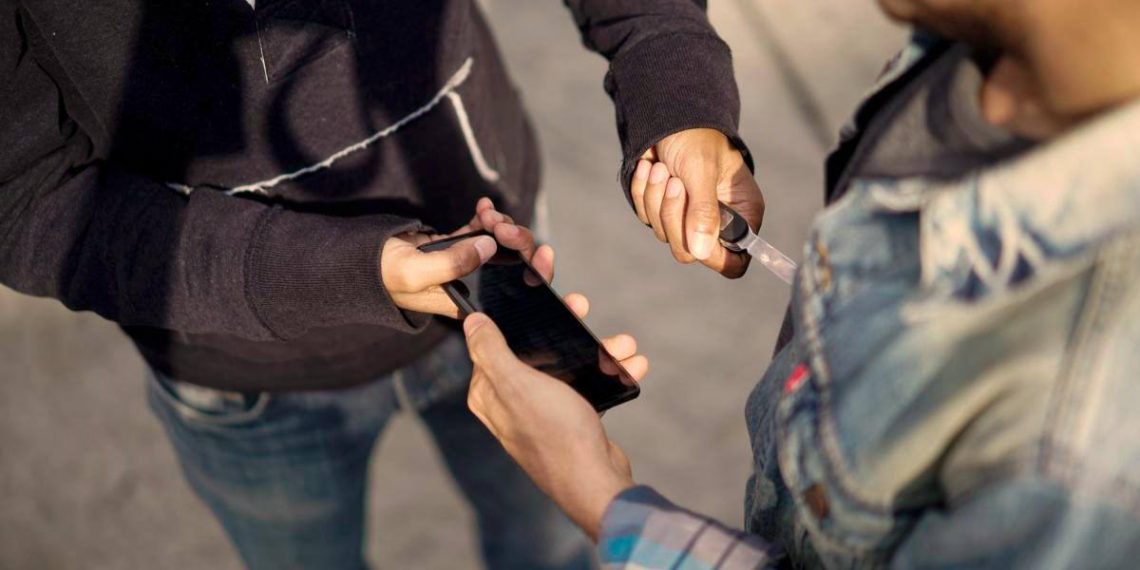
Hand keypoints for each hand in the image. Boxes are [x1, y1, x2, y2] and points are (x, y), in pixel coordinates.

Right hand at [381, 198, 554, 317]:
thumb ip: (452, 262)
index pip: (514, 297)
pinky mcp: (458, 246)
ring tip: (486, 213)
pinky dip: (487, 217)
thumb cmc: (382, 274)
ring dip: (500, 224)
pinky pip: (483, 231)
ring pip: (501, 244)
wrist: (357, 261)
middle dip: (516, 240)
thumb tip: (489, 247)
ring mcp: (467, 265)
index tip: (541, 256)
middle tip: (500, 225)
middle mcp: (473, 286)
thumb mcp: (414, 273)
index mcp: (468, 303)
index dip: (536, 277)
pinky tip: (482, 207)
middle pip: (515, 265)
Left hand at [463, 297, 648, 539]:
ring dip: (597, 350)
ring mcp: (541, 410)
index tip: (542, 287)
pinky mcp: (568, 419)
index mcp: (490, 391)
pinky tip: (632, 365)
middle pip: (535, 348)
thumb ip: (491, 351)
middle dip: (565, 326)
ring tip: (624, 343)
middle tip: (582, 305)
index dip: (519, 311)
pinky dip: (608, 372)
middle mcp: (511, 400)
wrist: (596, 483)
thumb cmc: (554, 435)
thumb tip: (472, 322)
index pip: (497, 338)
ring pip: (567, 364)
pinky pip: (587, 384)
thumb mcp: (517, 385)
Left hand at [631, 128, 764, 277]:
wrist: (669, 114)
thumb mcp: (701, 170)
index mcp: (742, 215)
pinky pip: (647, 217)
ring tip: (660, 168)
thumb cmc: (696, 136)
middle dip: (674, 216)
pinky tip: (648, 166)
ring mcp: (689, 217)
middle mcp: (719, 222)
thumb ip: (703, 212)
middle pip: (691, 250)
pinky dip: (643, 191)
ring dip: (656, 198)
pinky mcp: (664, 209)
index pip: (734, 262)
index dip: (714, 256)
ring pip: (664, 234)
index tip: (695, 234)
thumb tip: (701, 252)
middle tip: (673, 181)